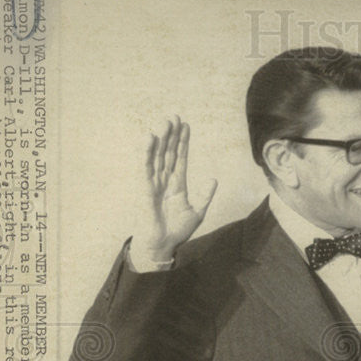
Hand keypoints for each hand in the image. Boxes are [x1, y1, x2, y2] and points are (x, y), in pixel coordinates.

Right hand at [131, 116, 216, 266]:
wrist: (164, 244)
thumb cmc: (178, 230)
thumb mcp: (197, 211)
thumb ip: (205, 195)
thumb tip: (214, 179)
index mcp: (177, 184)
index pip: (180, 158)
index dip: (183, 142)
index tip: (186, 126)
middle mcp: (165, 180)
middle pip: (169, 152)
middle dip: (172, 135)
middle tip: (175, 116)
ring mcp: (155, 183)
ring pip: (159, 156)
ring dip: (162, 138)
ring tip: (166, 121)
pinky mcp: (147, 188)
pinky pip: (147, 167)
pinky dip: (148, 152)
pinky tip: (150, 138)